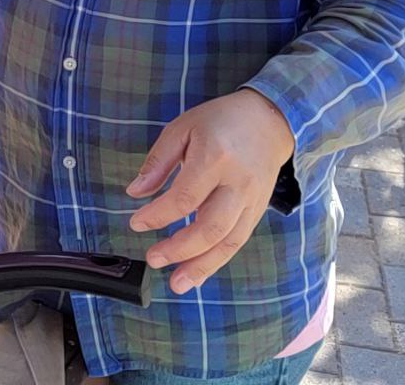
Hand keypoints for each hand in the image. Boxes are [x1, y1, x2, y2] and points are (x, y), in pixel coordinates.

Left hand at [127, 89, 294, 294]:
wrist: (269, 121)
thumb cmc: (220, 121)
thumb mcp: (182, 128)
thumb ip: (158, 162)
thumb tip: (135, 192)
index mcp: (215, 157)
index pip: (185, 197)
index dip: (159, 215)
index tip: (136, 223)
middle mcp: (237, 183)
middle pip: (210, 226)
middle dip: (180, 249)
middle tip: (153, 259)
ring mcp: (252, 200)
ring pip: (228, 241)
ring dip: (202, 266)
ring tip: (177, 283)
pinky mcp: (258, 211)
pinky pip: (238, 240)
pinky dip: (217, 258)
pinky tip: (198, 269)